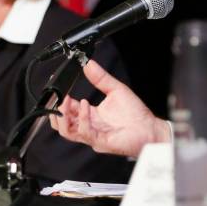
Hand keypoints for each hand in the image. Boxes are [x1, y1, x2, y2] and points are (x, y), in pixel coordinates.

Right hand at [49, 59, 170, 157]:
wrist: (149, 128)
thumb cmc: (136, 114)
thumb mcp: (116, 90)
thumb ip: (101, 78)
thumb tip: (89, 64)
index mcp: (90, 115)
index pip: (68, 110)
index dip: (60, 101)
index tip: (59, 89)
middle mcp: (89, 126)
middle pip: (62, 124)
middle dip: (56, 111)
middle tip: (58, 98)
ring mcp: (93, 135)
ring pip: (67, 132)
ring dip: (64, 116)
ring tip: (66, 101)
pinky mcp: (100, 141)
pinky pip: (85, 132)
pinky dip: (82, 118)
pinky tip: (85, 106)